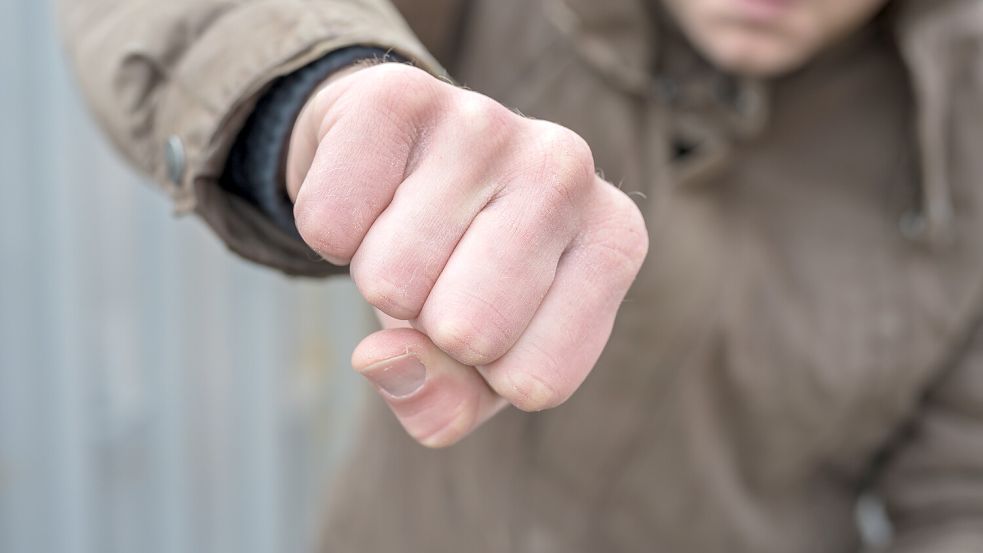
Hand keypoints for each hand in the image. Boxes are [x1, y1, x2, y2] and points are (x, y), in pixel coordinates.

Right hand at [286, 63, 647, 446]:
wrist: (406, 161)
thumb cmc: (464, 273)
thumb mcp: (481, 365)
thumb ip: (447, 404)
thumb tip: (384, 360)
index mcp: (614, 241)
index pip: (534, 382)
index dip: (488, 375)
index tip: (494, 317)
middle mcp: (569, 169)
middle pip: (468, 333)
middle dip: (431, 328)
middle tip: (443, 274)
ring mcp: (488, 123)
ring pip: (390, 283)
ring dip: (380, 281)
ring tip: (412, 231)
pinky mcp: (399, 95)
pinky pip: (328, 225)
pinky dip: (331, 234)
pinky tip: (373, 194)